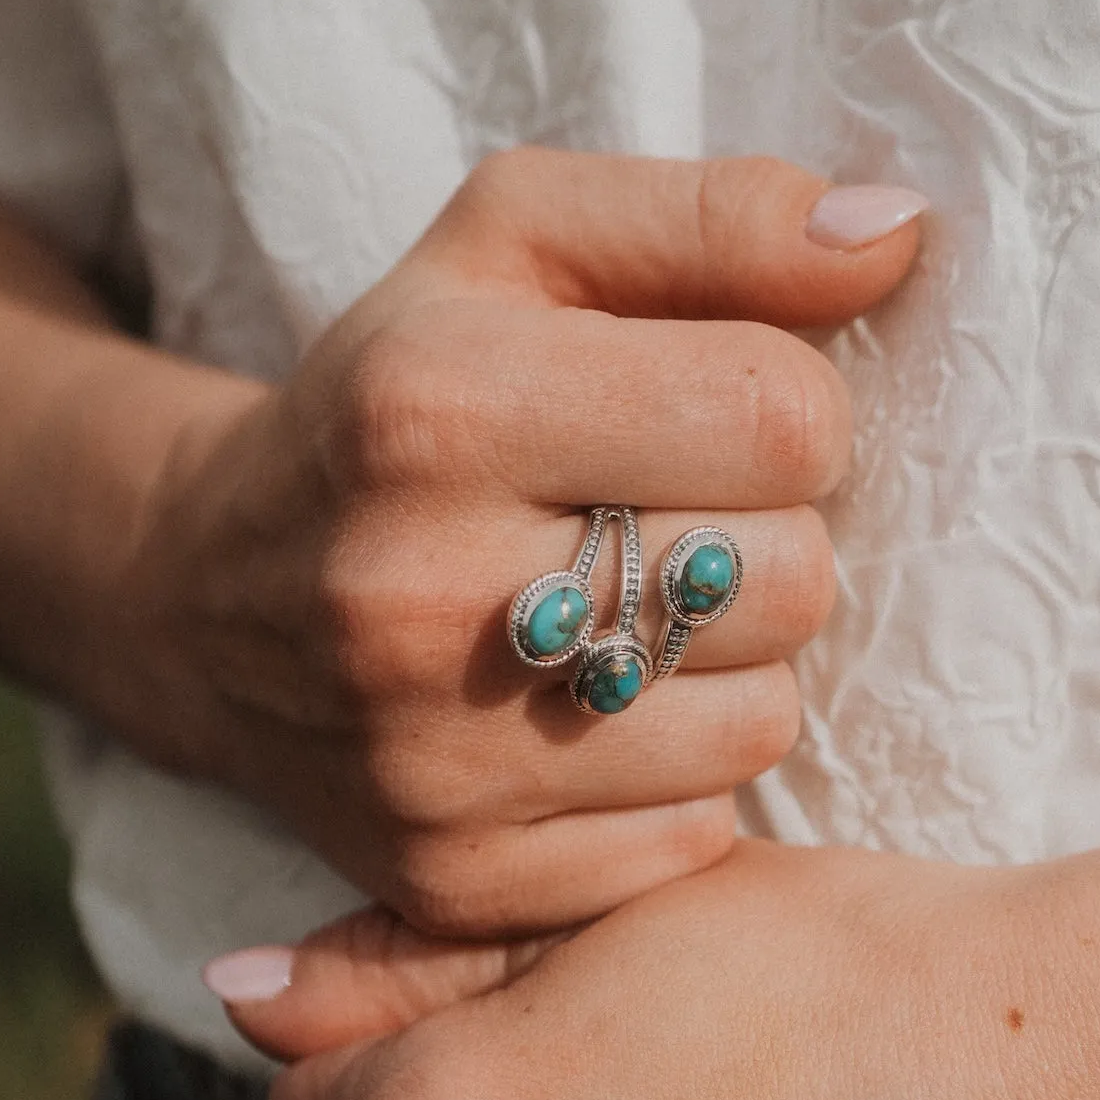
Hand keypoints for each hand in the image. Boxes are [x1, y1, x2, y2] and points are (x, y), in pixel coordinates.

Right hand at [141, 152, 923, 935]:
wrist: (205, 592)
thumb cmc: (406, 390)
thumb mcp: (522, 242)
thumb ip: (720, 217)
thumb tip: (894, 233)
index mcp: (437, 405)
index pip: (781, 416)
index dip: (789, 408)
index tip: (713, 415)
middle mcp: (413, 592)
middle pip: (788, 579)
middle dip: (761, 541)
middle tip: (665, 527)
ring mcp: (426, 759)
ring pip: (757, 726)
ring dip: (728, 671)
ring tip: (628, 624)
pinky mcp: (451, 882)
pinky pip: (690, 841)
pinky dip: (672, 785)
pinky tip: (588, 724)